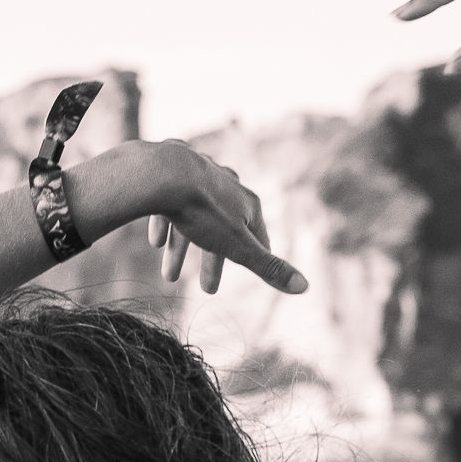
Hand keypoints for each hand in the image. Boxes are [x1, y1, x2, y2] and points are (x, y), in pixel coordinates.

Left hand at [76, 141, 307, 296]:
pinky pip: (170, 201)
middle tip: (207, 290)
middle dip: (213, 262)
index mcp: (248, 203)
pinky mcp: (172, 171)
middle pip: (223, 231)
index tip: (252, 271)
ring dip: (182, 249)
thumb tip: (305, 287)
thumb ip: (268, 267)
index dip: (256, 258)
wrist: (161, 174)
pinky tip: (155, 242)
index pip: (259, 237)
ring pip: (194, 217)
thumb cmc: (203, 210)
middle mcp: (227, 185)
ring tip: (169, 275)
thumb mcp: (239, 246)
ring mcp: (199, 174)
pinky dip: (165, 224)